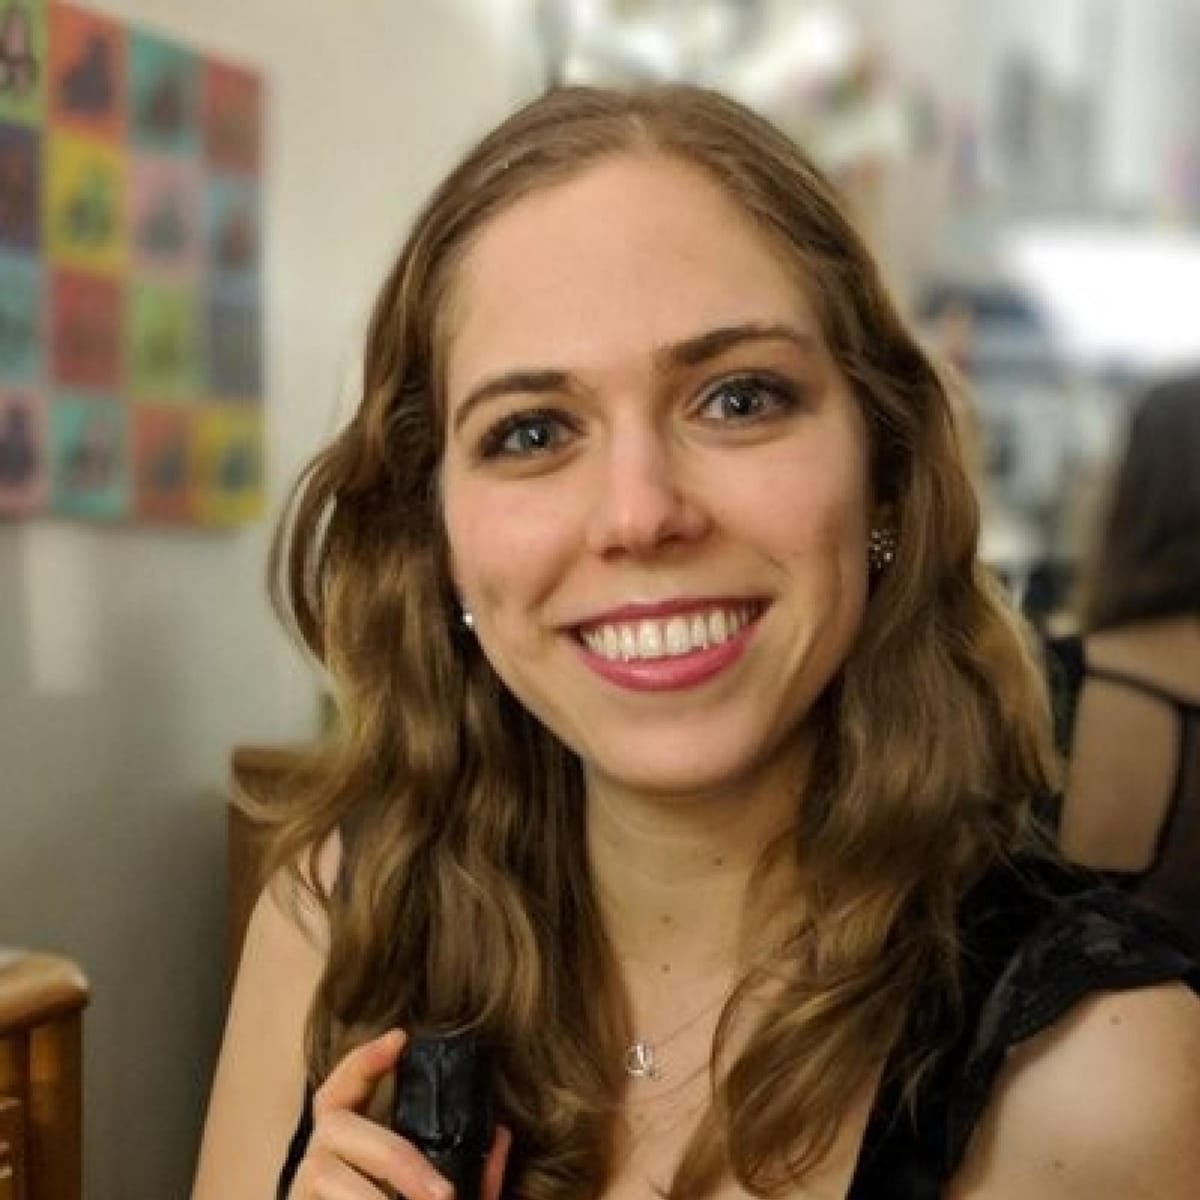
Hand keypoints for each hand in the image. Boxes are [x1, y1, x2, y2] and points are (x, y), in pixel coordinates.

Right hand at [287, 1029, 511, 1198]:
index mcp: (351, 1143)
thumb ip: (474, 1180)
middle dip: (397, 1158)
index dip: (364, 1059)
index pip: (342, 1087)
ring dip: (377, 1198)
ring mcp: (303, 1189)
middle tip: (443, 1196)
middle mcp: (319, 1158)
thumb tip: (500, 1135)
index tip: (401, 1040)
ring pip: (329, 1175)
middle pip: (340, 1125)